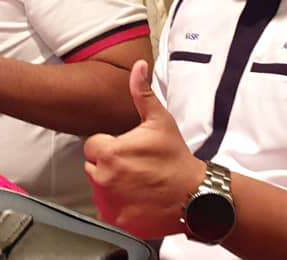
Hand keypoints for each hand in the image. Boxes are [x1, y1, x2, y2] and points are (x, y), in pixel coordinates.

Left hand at [83, 60, 204, 238]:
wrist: (195, 195)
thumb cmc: (176, 157)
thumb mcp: (159, 121)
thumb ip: (142, 92)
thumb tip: (138, 65)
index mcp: (109, 152)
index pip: (92, 146)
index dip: (109, 146)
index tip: (127, 151)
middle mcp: (104, 178)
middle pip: (92, 167)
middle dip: (108, 165)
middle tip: (133, 167)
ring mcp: (109, 202)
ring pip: (98, 188)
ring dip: (111, 185)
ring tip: (136, 183)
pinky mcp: (117, 220)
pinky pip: (106, 210)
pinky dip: (116, 207)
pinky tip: (135, 200)